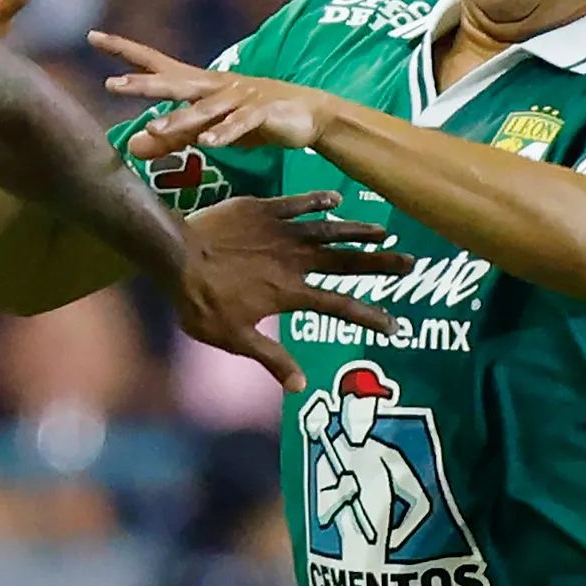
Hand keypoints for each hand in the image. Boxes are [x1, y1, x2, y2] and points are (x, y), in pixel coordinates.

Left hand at [97, 34, 333, 156]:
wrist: (307, 114)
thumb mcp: (206, 130)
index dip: (123, 50)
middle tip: (113, 85)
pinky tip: (208, 143)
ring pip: (204, 108)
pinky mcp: (262, 114)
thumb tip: (131, 148)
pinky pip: (240, 125)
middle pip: (173, 82)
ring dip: (180, 118)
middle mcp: (214, 86)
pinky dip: (224, 133)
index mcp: (197, 84)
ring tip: (154, 127)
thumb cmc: (250, 118)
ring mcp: (239, 98)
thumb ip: (171, 137)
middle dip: (144, 84)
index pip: (154, 63)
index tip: (92, 36)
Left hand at [172, 188, 408, 392]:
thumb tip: (301, 387)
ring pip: (329, 229)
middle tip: (411, 263)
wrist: (175, 253)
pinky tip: (337, 199)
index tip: (394, 326)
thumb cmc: (200, 301)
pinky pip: (298, 203)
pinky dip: (319, 200)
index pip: (339, 307)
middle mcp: (294, 260)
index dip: (369, 317)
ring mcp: (281, 231)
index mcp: (289, 293)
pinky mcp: (264, 209)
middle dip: (380, 264)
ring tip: (385, 231)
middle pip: (346, 262)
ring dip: (359, 231)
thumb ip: (271, 358)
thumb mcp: (234, 338)